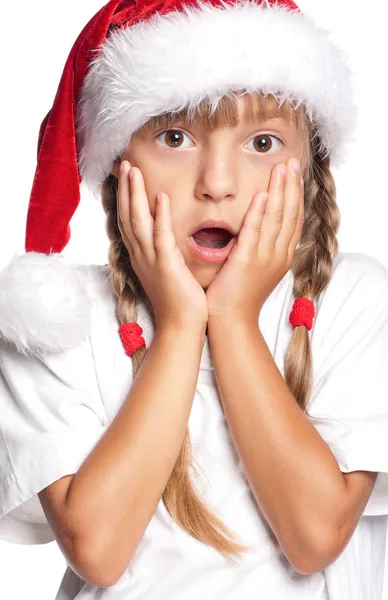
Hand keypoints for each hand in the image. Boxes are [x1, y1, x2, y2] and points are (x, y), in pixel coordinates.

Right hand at [117, 161, 207, 330]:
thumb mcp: (167, 272)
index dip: (126, 198)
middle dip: (125, 189)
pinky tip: (160, 196)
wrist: (181, 327)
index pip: (129, 222)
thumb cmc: (179, 302)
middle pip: (127, 217)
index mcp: (141, 257)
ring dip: (135, 195)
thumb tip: (168, 238)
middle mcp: (141, 257)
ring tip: (133, 170)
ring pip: (138, 222)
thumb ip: (164, 253)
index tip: (127, 176)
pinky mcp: (166, 266)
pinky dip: (159, 216)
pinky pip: (161, 237)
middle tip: (124, 163)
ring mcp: (151, 261)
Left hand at [205, 158, 303, 323]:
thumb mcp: (258, 268)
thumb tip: (261, 227)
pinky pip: (254, 233)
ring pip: (276, 219)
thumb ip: (262, 246)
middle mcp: (278, 255)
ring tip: (281, 169)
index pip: (293, 219)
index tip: (294, 173)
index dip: (295, 194)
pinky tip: (261, 194)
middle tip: (291, 162)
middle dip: (292, 186)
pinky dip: (258, 212)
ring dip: (279, 191)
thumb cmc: (240, 295)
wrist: (231, 320)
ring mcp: (264, 258)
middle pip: (290, 214)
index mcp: (282, 256)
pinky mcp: (246, 261)